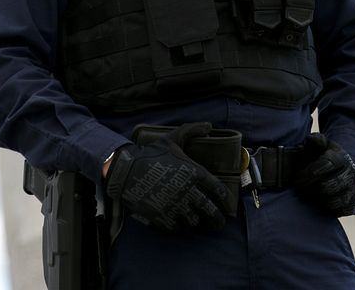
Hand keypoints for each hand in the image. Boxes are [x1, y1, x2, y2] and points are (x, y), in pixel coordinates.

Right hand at [105, 122, 230, 233]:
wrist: (127, 170)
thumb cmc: (152, 153)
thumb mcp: (173, 137)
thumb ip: (192, 130)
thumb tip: (209, 126)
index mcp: (194, 173)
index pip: (217, 189)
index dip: (225, 198)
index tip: (227, 203)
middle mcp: (188, 192)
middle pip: (210, 211)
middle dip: (218, 219)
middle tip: (220, 223)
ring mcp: (175, 206)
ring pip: (194, 222)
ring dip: (197, 222)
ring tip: (199, 222)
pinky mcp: (162, 217)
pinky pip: (177, 228)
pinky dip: (180, 227)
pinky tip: (180, 224)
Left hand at [294, 134, 354, 216]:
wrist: (345, 168)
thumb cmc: (325, 156)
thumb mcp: (321, 144)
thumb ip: (315, 140)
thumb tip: (314, 140)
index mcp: (341, 157)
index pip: (326, 165)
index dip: (309, 173)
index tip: (297, 178)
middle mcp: (351, 173)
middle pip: (327, 186)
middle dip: (309, 188)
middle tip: (299, 189)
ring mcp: (354, 189)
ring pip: (333, 201)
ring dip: (316, 200)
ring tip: (307, 195)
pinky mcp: (354, 203)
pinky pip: (338, 211)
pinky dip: (326, 208)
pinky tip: (318, 202)